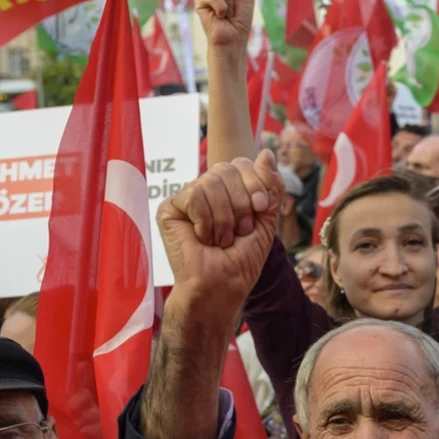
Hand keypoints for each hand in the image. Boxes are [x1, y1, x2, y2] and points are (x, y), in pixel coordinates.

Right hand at [157, 150, 282, 315]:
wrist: (221, 286)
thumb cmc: (241, 261)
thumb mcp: (266, 220)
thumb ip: (270, 186)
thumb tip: (266, 152)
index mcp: (229, 191)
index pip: (242, 163)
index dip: (255, 183)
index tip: (259, 209)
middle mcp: (207, 190)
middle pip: (227, 167)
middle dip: (241, 202)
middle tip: (239, 231)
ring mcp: (187, 198)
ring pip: (210, 180)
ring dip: (224, 217)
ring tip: (221, 240)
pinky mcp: (169, 208)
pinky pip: (193, 194)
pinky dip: (205, 220)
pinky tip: (202, 238)